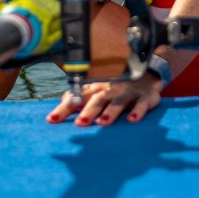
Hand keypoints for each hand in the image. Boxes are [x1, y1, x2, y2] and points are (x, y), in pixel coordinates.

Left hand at [46, 74, 162, 126]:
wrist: (147, 74)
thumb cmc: (116, 88)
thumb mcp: (97, 91)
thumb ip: (79, 99)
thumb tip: (56, 109)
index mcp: (96, 89)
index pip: (78, 97)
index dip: (65, 108)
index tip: (51, 120)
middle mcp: (111, 90)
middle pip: (97, 99)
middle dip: (88, 111)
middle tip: (79, 124)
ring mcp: (128, 93)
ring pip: (118, 101)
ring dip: (110, 112)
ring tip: (102, 123)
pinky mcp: (146, 97)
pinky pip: (142, 103)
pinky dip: (138, 111)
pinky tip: (132, 120)